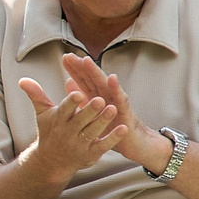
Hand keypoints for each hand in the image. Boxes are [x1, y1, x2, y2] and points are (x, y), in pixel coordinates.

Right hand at [18, 70, 126, 176]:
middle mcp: (68, 132)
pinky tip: (123, 128)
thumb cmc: (50, 131)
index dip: (71, 102)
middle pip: (80, 121)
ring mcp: (80, 144)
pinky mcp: (91, 154)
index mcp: (58, 120)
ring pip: (93, 132)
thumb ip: (36, 95)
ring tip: (113, 109)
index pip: (65, 109)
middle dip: (90, 111)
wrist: (51, 161)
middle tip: (100, 100)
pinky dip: (113, 137)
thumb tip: (22, 79)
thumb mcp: (42, 113)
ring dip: (103, 121)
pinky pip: (103, 145)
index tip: (78, 93)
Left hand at [60, 53, 170, 173]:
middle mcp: (107, 96)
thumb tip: (68, 81)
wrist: (133, 143)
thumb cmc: (112, 126)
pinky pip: (120, 99)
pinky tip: (112, 79)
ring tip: (86, 61)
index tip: (65, 57)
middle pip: (93, 78)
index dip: (75, 69)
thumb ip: (81, 97)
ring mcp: (116, 102)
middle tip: (71, 56)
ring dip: (96, 73)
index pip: (84, 80)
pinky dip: (116, 88)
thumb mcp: (92, 112)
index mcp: (97, 97)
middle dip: (82, 67)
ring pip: (105, 85)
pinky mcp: (126, 112)